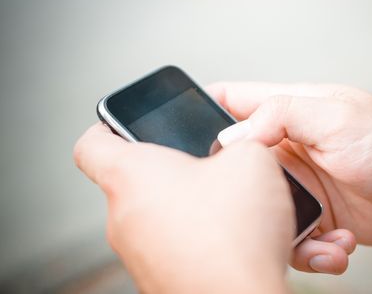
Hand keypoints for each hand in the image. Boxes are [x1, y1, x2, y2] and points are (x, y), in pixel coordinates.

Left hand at [74, 123, 292, 293]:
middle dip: (168, 169)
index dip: (107, 126)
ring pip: (151, 214)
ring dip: (182, 204)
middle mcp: (122, 218)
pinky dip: (190, 236)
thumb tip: (234, 148)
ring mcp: (136, 255)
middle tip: (204, 166)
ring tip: (222, 204)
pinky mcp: (155, 279)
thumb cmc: (236, 236)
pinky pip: (166, 244)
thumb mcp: (251, 160)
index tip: (125, 123)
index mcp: (132, 176)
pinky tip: (224, 237)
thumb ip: (238, 140)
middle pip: (131, 181)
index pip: (91, 144)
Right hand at [208, 82, 371, 272]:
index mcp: (289, 112)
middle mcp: (288, 148)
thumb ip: (281, 116)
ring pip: (260, 210)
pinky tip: (339, 246)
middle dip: (230, 188)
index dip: (199, 109)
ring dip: (279, 230)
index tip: (174, 133)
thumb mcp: (338, 117)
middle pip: (235, 166)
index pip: (232, 100)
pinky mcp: (315, 217)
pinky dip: (312, 251)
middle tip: (236, 208)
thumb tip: (230, 137)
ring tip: (316, 236)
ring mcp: (300, 185)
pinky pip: (293, 239)